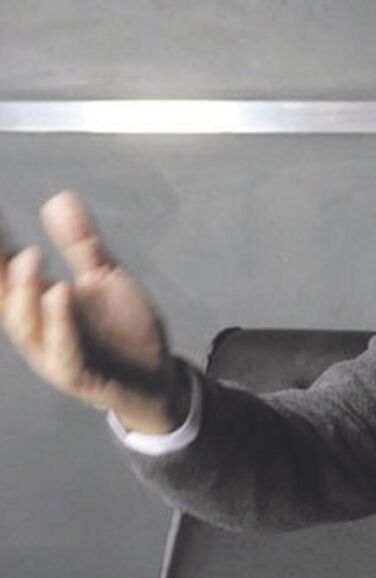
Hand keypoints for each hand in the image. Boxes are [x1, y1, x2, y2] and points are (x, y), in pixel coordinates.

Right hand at [0, 191, 185, 432]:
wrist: (155, 377)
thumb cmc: (122, 330)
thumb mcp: (105, 279)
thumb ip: (81, 244)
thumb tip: (58, 198)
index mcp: (35, 302)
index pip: (3, 267)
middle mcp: (35, 327)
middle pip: (2, 294)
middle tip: (0, 234)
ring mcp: (52, 354)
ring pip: (26, 324)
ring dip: (24, 290)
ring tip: (29, 256)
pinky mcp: (78, 376)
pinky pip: (63, 354)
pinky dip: (59, 326)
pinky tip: (60, 294)